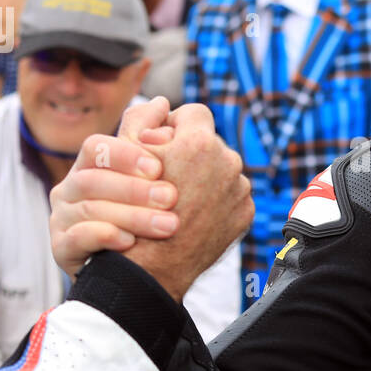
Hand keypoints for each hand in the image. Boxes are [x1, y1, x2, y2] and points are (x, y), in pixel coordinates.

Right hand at [50, 97, 182, 277]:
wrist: (134, 276)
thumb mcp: (152, 178)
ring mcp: (61, 218)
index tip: (159, 166)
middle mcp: (70, 189)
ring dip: (132, 215)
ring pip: (88, 209)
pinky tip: (131, 243)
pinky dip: (105, 236)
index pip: (97, 146)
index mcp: (91, 167)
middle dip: (136, 189)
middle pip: (93, 179)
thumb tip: (161, 104)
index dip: (126, 153)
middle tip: (172, 197)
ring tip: (169, 225)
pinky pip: (76, 239)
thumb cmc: (144, 220)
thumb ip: (154, 140)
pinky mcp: (61, 249)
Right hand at [122, 103, 252, 302]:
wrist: (152, 266)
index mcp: (199, 142)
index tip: (162, 142)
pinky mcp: (246, 213)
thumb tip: (162, 103)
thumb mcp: (124, 159)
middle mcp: (227, 162)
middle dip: (191, 154)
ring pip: (221, 171)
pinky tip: (194, 214)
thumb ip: (141, 120)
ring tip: (180, 197)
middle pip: (209, 144)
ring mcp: (240, 189)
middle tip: (168, 174)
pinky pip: (231, 197)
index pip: (194, 114)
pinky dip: (216, 202)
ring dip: (204, 178)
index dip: (175, 125)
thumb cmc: (130, 209)